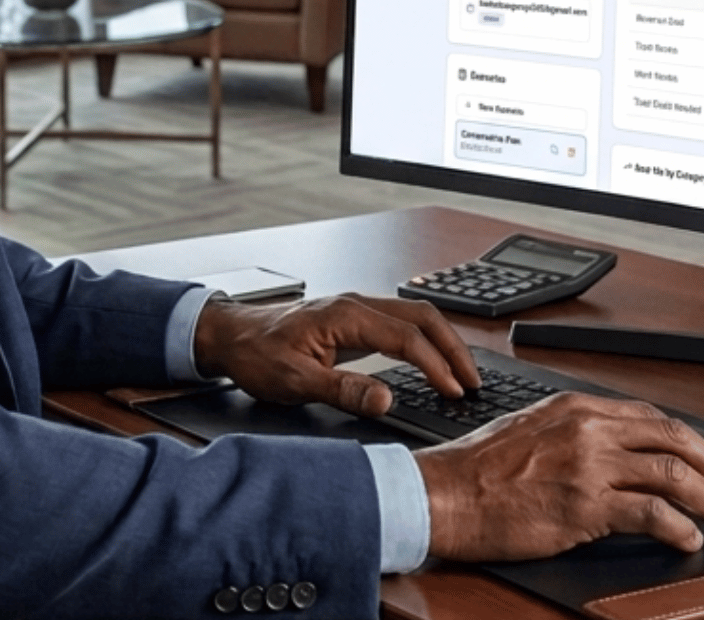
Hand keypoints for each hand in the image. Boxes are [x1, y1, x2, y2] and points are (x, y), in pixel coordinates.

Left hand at [192, 293, 480, 415]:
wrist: (230, 335)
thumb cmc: (257, 354)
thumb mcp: (295, 381)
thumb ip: (343, 390)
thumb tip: (386, 398)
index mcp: (346, 315)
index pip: (407, 338)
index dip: (436, 366)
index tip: (454, 393)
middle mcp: (356, 305)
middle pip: (422, 317)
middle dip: (453, 348)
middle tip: (473, 382)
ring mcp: (355, 309)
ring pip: (414, 317)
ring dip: (442, 342)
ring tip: (461, 374)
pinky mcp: (353, 320)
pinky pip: (400, 323)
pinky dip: (425, 340)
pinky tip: (431, 360)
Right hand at [416, 393, 703, 560]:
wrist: (444, 493)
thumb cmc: (475, 469)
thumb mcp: (528, 428)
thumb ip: (571, 433)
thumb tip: (609, 452)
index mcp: (575, 407)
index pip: (651, 416)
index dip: (688, 441)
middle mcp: (588, 428)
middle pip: (673, 438)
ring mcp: (589, 465)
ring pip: (672, 474)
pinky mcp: (586, 505)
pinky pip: (652, 514)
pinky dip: (679, 528)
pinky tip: (689, 539)